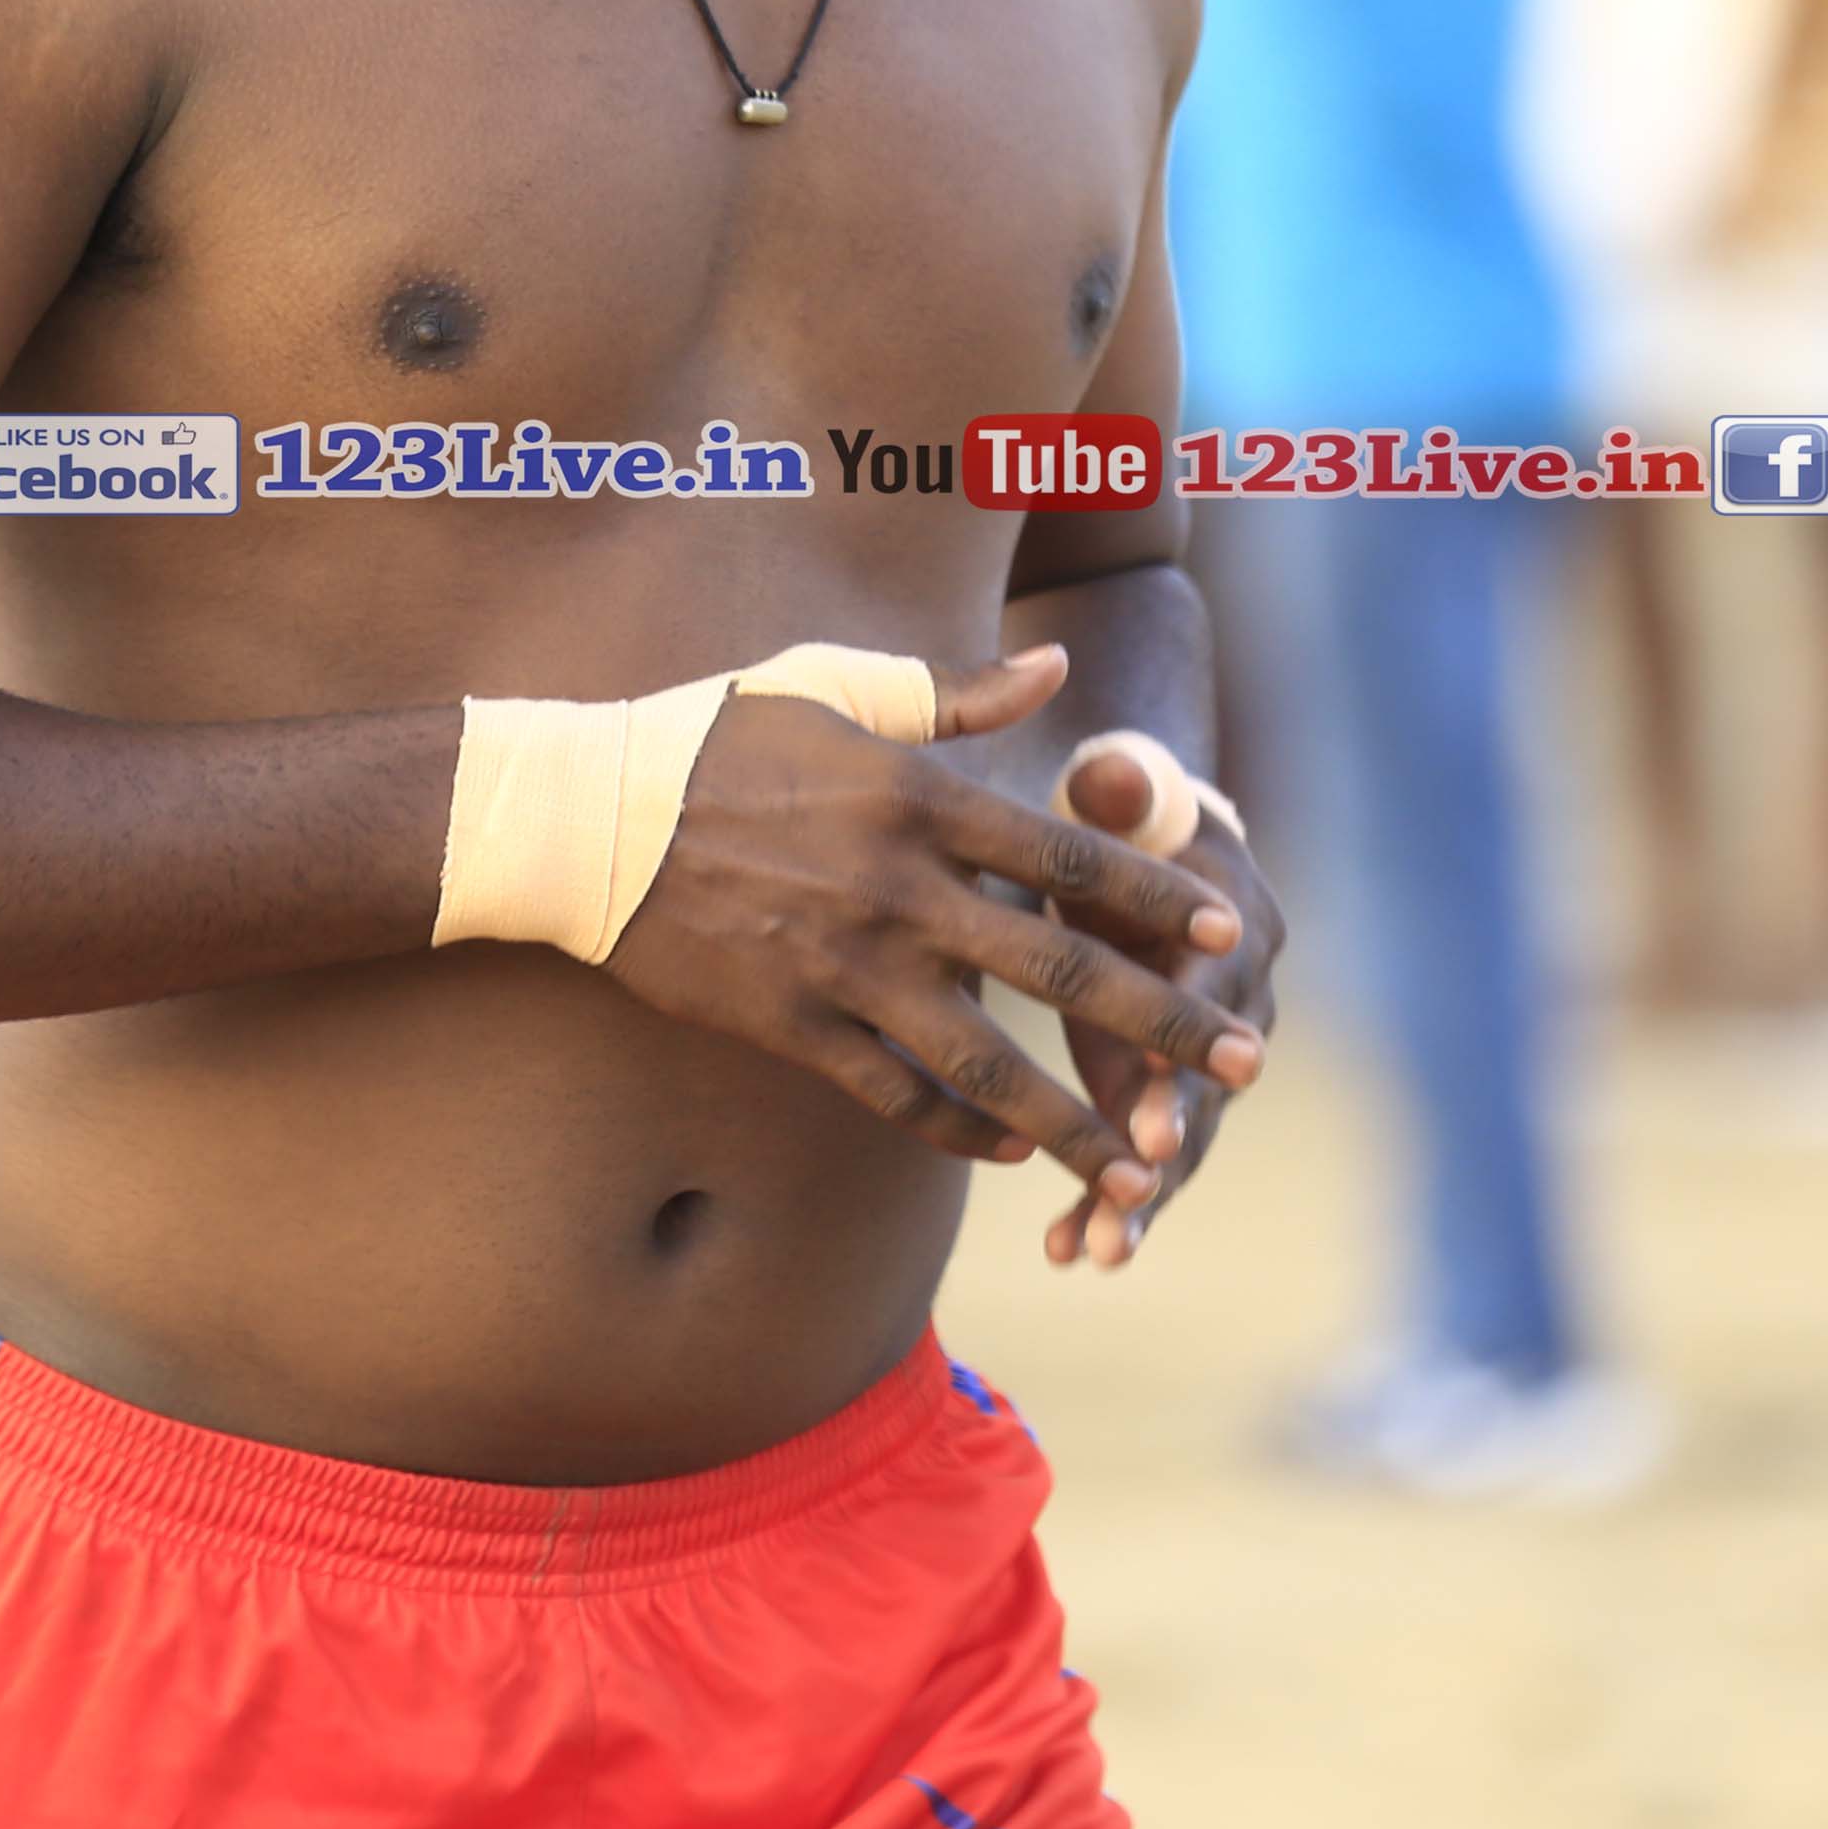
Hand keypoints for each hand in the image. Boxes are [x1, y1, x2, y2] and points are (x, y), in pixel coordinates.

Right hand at [595, 643, 1267, 1229]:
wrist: (582, 820)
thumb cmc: (713, 735)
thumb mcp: (838, 686)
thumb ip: (956, 693)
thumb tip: (1058, 662)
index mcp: (919, 799)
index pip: (1070, 855)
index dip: (1158, 898)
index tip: (1228, 929)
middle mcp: (899, 891)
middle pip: (1059, 970)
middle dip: (1164, 1023)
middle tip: (1245, 1065)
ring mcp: (847, 969)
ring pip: (988, 1064)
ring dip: (1077, 1121)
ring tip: (1143, 1166)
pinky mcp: (795, 1028)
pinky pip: (898, 1095)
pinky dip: (962, 1129)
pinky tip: (1015, 1149)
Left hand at [1040, 729, 1278, 1271]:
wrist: (1139, 858)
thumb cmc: (1116, 822)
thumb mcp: (1117, 794)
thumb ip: (1117, 789)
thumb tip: (1111, 773)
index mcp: (1234, 925)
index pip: (1217, 986)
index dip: (1190, 1037)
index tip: (1157, 1084)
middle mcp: (1240, 1003)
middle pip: (1212, 1080)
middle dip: (1173, 1133)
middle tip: (1140, 1177)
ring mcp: (1207, 1061)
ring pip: (1184, 1138)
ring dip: (1144, 1194)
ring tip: (1101, 1248)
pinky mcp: (1166, 1096)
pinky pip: (1146, 1159)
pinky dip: (1112, 1203)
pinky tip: (1068, 1253)